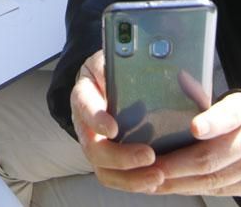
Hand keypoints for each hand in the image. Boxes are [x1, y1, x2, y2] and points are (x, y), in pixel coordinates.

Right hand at [70, 51, 164, 192]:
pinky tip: (156, 180)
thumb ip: (117, 61)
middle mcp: (85, 125)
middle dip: (121, 157)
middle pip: (94, 149)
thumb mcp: (109, 58)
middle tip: (149, 156)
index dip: (97, 119)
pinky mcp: (110, 159)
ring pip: (104, 170)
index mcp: (84, 95)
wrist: (102, 82)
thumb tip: (136, 63)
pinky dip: (135, 182)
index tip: (113, 128)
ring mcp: (96, 145)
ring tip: (157, 176)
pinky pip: (118, 177)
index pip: (84, 106)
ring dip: (130, 178)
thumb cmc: (108, 70)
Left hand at [151, 92, 240, 197]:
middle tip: (150, 167)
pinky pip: (216, 191)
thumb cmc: (240, 117)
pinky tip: (171, 186)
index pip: (229, 115)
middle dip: (176, 165)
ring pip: (212, 180)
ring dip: (177, 183)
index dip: (212, 123)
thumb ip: (203, 98)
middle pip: (212, 157)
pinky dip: (190, 189)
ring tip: (152, 181)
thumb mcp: (227, 101)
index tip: (194, 127)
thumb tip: (175, 82)